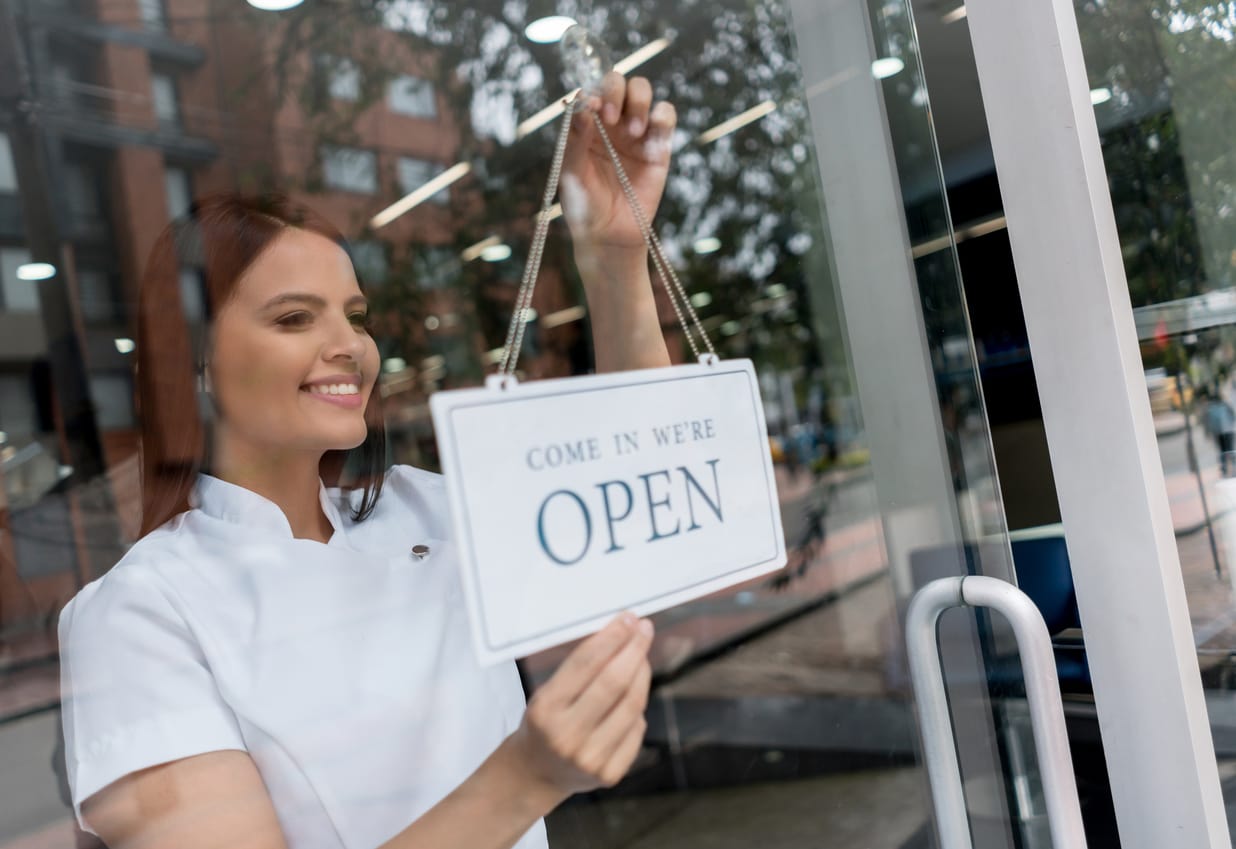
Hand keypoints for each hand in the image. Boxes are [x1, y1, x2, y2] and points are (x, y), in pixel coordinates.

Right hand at [504, 613, 653, 804]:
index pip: (586, 663)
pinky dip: (637, 707)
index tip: (629, 618)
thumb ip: (579, 669)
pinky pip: (637, 728)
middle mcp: (567, 736)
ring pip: (633, 704)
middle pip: (615, 682)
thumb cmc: (545, 722)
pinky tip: (632, 695)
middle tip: (644, 629)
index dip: (612, 637)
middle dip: (634, 649)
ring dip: (642, 673)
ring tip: (641, 657)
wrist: (536, 773)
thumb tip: (620, 633)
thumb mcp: (547, 693)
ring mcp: (590, 759)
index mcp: (546, 709)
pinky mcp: (610, 774)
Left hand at [560, 72, 676, 255]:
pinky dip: (662, 115)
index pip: (591, 91)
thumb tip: (584, 106)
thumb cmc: (584, 205)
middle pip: (617, 82)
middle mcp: (610, 123)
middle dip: (615, 90)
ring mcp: (635, 132)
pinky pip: (665, 115)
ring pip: (642, 91)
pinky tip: (649, 136)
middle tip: (611, 117)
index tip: (594, 107)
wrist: (610, 235)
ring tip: (633, 132)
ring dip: (639, 101)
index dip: (593, 90)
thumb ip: (575, 139)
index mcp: (585, 125)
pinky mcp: (658, 146)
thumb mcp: (571, 174)